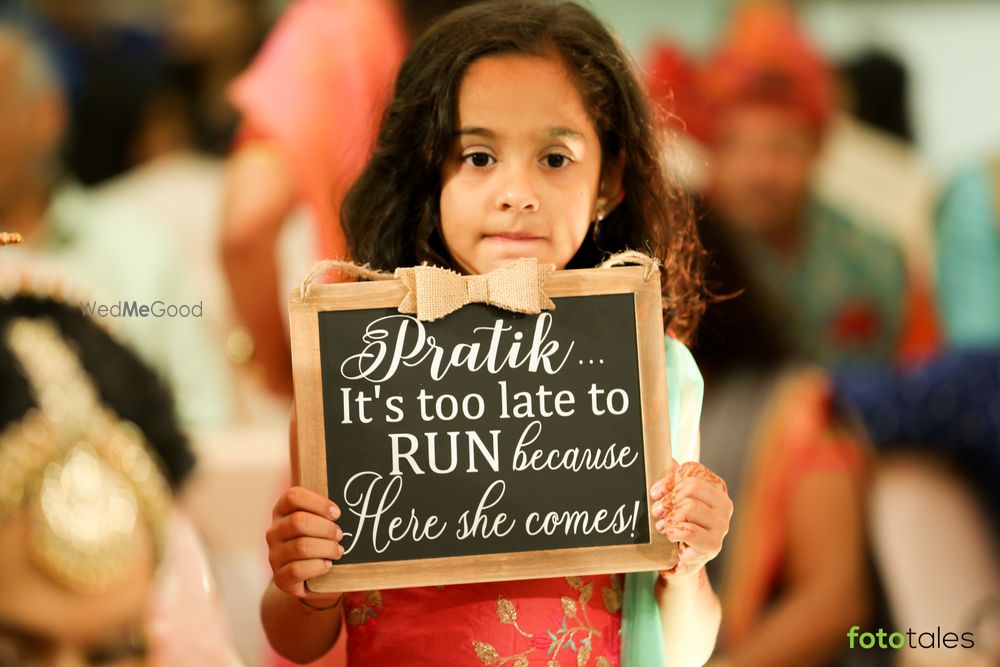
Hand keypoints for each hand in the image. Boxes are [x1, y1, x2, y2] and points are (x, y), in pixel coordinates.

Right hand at [267, 486, 344, 602]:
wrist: (313, 580)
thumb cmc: (320, 544)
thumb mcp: (320, 524)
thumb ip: (326, 514)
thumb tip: (343, 507)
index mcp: (282, 512)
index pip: (293, 497)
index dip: (318, 503)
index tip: (337, 514)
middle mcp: (274, 532)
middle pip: (298, 521)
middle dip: (326, 528)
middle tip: (340, 535)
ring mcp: (275, 555)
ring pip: (301, 546)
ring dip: (327, 548)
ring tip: (338, 551)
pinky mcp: (280, 577)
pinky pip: (298, 570)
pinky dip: (318, 566)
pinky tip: (328, 565)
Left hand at [649, 461, 731, 580]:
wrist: (680, 561)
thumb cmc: (678, 525)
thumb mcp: (673, 500)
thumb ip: (672, 479)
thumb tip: (666, 457)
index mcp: (715, 487)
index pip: (692, 470)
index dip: (668, 480)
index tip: (655, 493)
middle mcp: (724, 503)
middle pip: (691, 486)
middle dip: (668, 499)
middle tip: (657, 512)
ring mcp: (722, 525)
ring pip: (689, 507)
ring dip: (670, 518)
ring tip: (663, 527)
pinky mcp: (714, 544)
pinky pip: (689, 531)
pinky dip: (674, 533)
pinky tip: (671, 537)